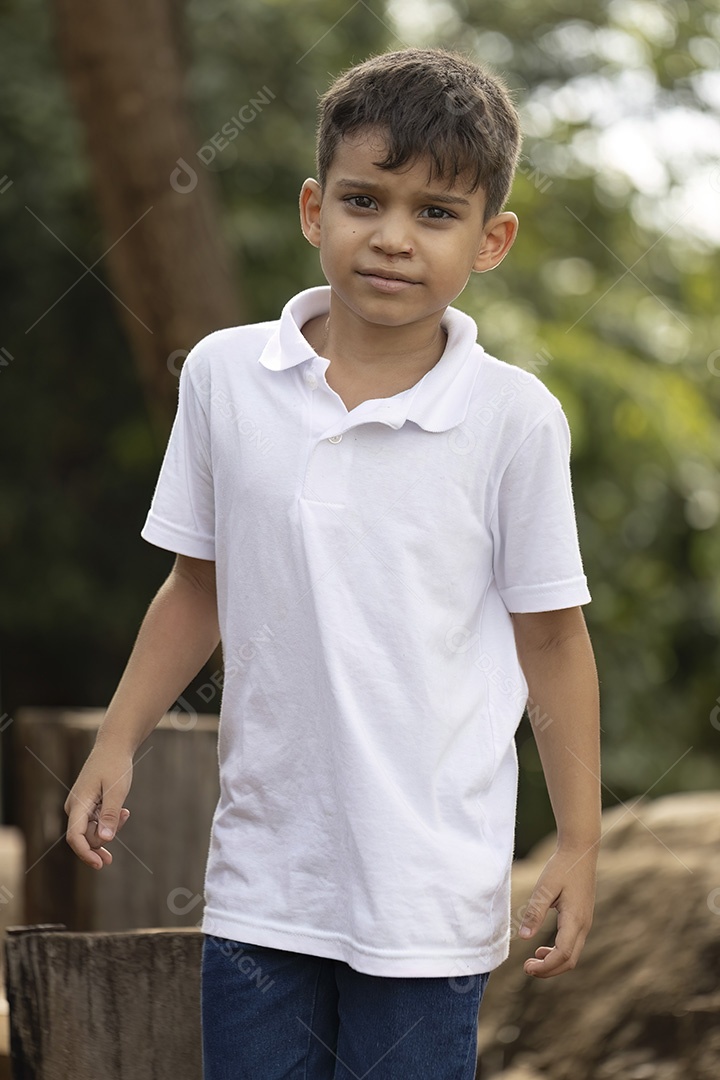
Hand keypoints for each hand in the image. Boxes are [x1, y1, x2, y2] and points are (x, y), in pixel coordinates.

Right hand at [64, 745, 133, 869]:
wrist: (113, 746)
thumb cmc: (115, 766)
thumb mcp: (117, 790)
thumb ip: (111, 815)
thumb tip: (106, 840)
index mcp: (78, 804)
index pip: (75, 837)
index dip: (86, 853)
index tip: (99, 865)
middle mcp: (74, 807)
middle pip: (87, 837)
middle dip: (106, 834)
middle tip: (125, 814)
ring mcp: (80, 807)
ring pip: (93, 831)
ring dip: (110, 827)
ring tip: (125, 811)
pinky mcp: (87, 805)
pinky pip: (97, 823)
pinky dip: (109, 822)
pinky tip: (123, 813)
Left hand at [518, 844, 597, 977]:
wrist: (581, 852)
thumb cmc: (562, 867)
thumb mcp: (545, 888)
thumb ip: (535, 912)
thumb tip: (524, 937)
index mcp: (575, 920)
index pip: (563, 954)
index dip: (546, 966)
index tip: (527, 967)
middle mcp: (584, 925)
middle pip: (570, 961)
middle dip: (549, 970)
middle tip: (527, 968)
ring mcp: (585, 923)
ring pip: (572, 954)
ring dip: (553, 963)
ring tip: (533, 961)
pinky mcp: (582, 919)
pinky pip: (572, 944)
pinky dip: (558, 952)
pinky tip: (542, 948)